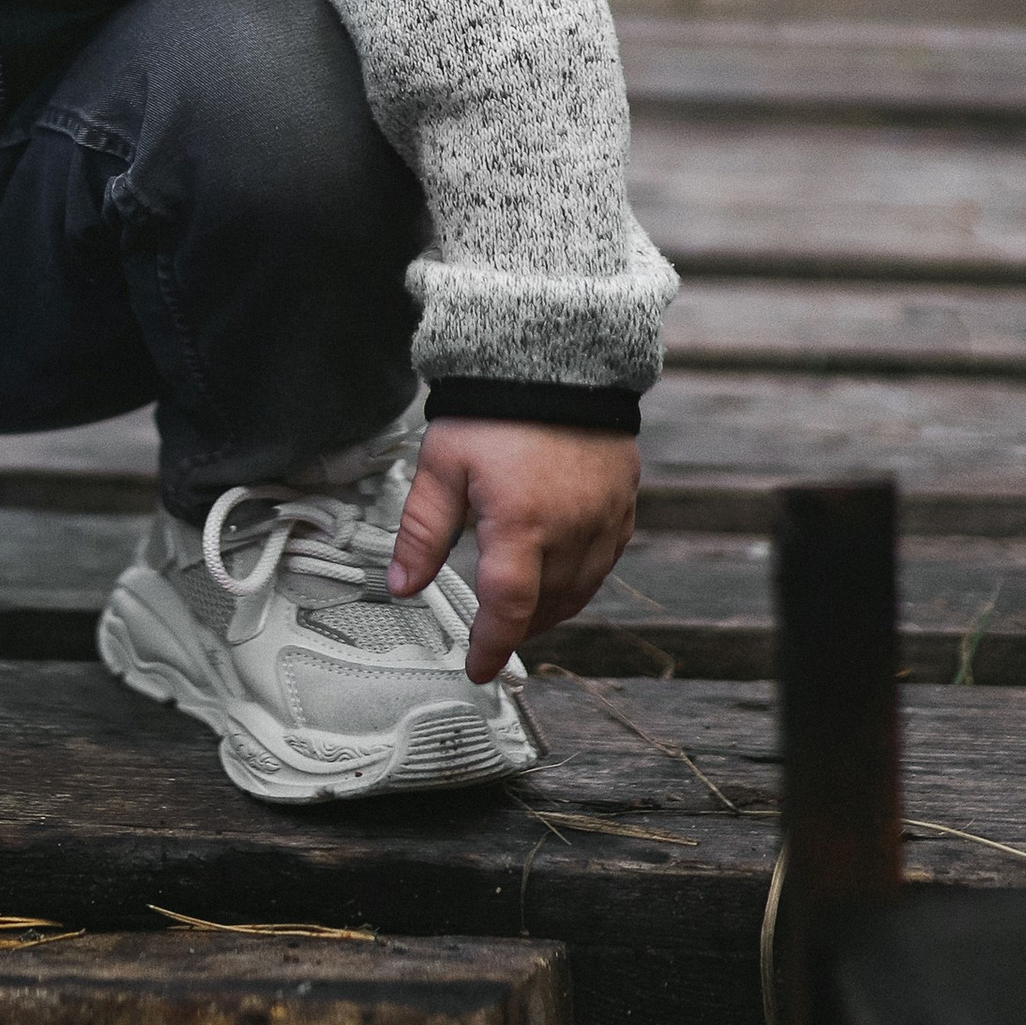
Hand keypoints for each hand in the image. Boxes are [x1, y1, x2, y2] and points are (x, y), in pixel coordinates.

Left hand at [388, 416, 639, 686]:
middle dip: (517, 626)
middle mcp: (571, 528)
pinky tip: (559, 574)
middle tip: (491, 634)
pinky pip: (605, 562)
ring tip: (521, 612)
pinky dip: (580, 581)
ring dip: (549, 610)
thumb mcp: (442, 464)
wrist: (556, 356)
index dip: (492, 645)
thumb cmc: (494, 405)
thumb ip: (422, 531)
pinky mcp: (624, 504)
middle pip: (545, 605)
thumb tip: (402, 585)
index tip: (478, 668)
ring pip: (580, 590)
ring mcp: (604, 518)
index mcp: (521, 522)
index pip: (508, 608)